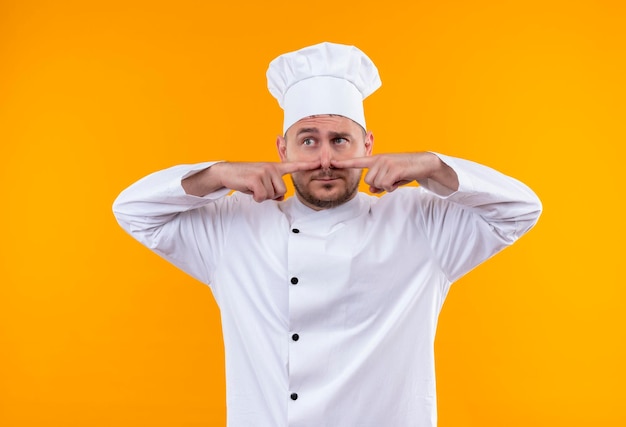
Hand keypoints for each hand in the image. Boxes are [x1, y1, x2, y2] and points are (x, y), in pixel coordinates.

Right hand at [208, 160, 320, 201]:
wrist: (227, 172)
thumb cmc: (246, 179)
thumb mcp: (262, 183)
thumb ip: (273, 189)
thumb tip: (280, 199)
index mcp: (275, 167)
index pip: (294, 166)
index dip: (308, 165)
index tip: (321, 162)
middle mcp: (272, 167)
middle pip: (282, 191)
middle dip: (271, 195)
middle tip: (258, 187)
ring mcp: (265, 172)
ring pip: (272, 195)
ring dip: (262, 196)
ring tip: (253, 187)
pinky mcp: (257, 178)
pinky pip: (263, 197)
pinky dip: (256, 197)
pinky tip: (250, 189)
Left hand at [331, 152, 457, 193]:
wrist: (423, 163)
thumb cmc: (405, 170)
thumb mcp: (391, 177)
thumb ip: (380, 182)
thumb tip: (373, 189)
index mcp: (376, 159)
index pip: (357, 162)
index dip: (344, 163)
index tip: (331, 163)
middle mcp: (379, 159)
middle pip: (368, 181)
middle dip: (379, 184)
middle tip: (392, 179)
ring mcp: (386, 163)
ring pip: (377, 184)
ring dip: (387, 185)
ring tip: (397, 178)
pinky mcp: (393, 168)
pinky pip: (386, 185)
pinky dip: (393, 186)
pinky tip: (400, 180)